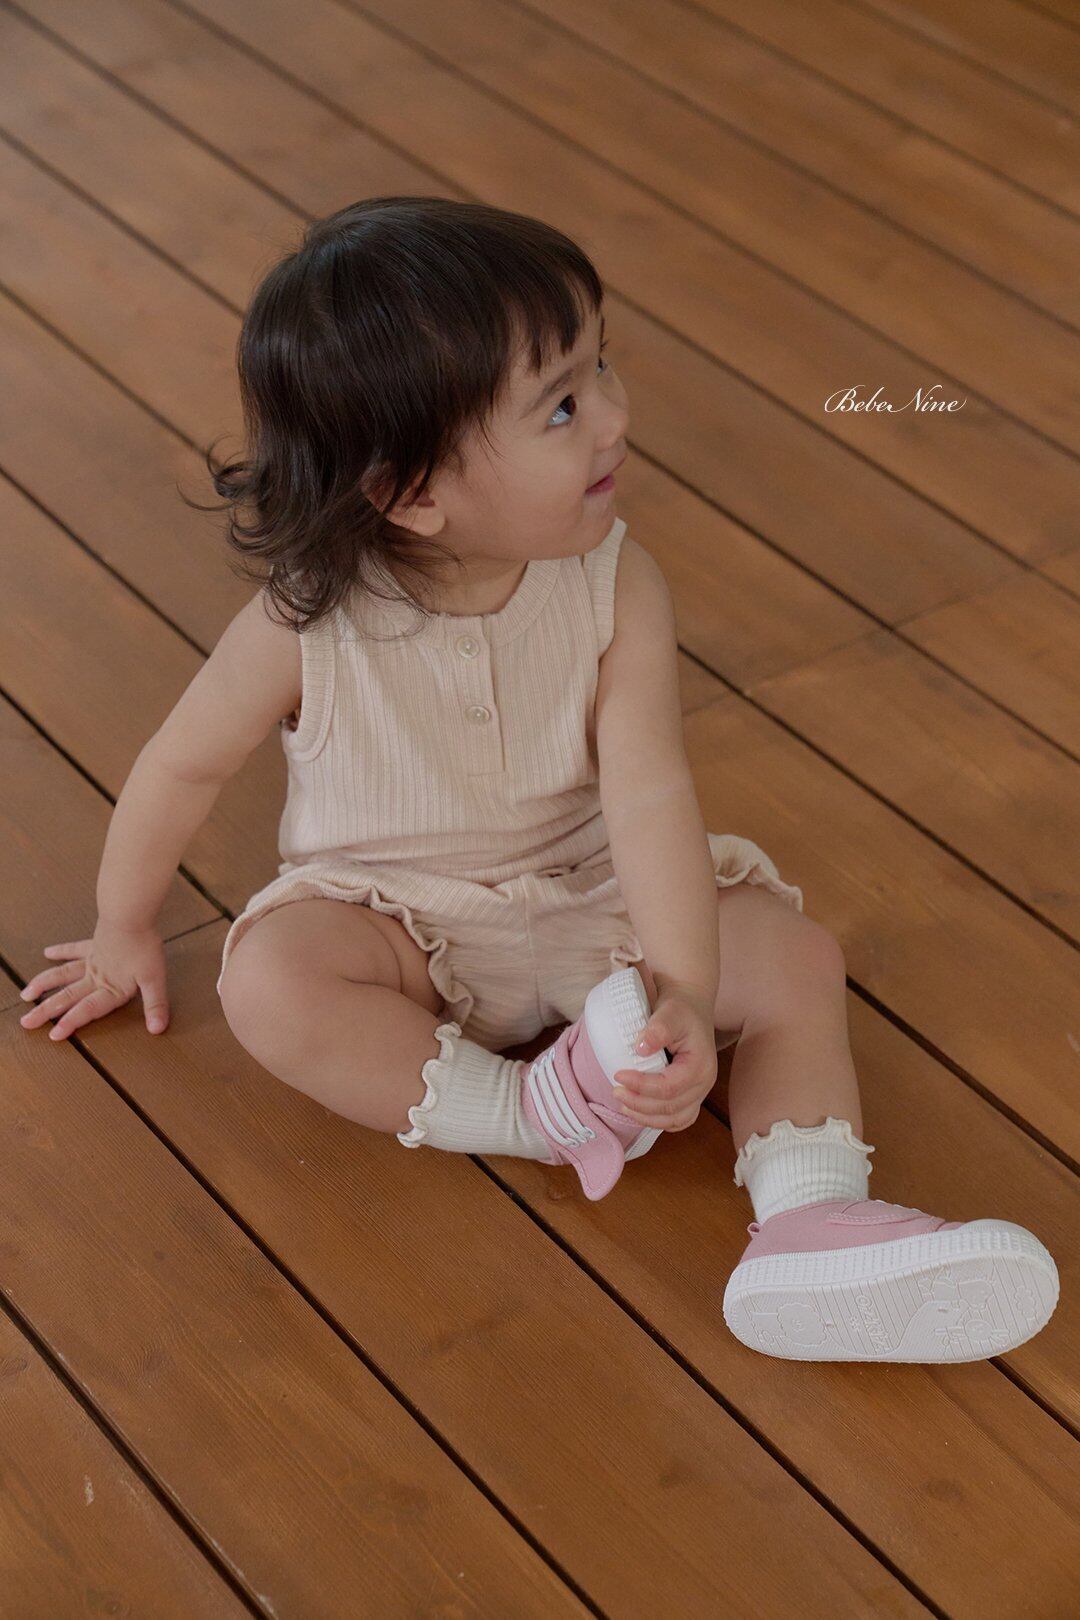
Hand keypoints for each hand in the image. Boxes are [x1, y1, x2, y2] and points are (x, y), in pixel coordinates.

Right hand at [18, 920, 169, 1041]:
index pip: (87, 1010)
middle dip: (46, 1011)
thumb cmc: (144, 946)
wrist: (130, 915)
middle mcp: (96, 977)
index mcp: (110, 988)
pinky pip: (73, 950)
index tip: (53, 1035)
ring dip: (44, 985)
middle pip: (67, 996)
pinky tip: (47, 953)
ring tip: (26, 995)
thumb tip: (157, 1030)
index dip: (71, 1023)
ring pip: (62, 975)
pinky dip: (60, 951)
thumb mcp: (154, 979)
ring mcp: (91, 960)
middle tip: (25, 1022)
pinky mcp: (93, 944)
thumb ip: (155, 1005)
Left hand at [611, 983, 717, 1132]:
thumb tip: (640, 1048)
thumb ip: (658, 1029)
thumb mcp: (670, 1012)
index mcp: (701, 1065)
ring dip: (647, 1117)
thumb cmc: (681, 1009)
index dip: (641, 1086)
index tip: (618, 1075)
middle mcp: (704, 1083)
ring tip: (623, 1105)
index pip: (669, 1087)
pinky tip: (639, 1112)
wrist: (690, 1007)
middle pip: (671, 1107)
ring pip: (675, 1119)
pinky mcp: (692, 1095)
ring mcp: (700, 1092)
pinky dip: (658, 1120)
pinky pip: (678, 1119)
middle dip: (639, 1104)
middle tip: (615, 1091)